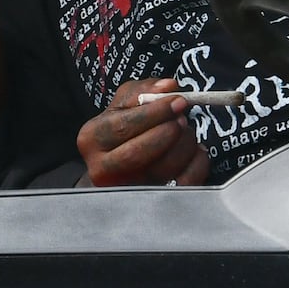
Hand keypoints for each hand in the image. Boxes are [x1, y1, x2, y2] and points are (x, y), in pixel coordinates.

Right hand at [78, 78, 215, 186]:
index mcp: (91, 138)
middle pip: (138, 152)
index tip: (178, 100)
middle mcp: (102, 168)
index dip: (155, 112)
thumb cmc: (121, 132)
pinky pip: (183, 183)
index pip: (124, 125)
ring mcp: (127, 189)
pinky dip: (197, 163)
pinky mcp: (153, 201)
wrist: (116, 169)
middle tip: (183, 119)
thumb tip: (168, 86)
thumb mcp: (124, 105)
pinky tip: (195, 150)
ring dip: (185, 145)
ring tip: (187, 132)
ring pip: (163, 169)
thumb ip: (144, 90)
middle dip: (168, 131)